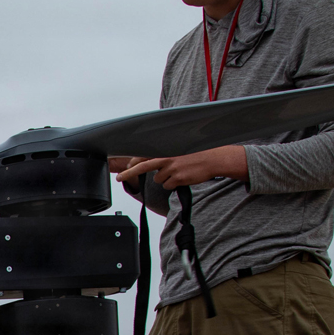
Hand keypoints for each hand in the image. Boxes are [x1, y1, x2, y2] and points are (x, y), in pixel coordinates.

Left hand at [112, 145, 248, 190]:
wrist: (214, 159)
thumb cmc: (198, 154)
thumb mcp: (180, 150)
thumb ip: (166, 155)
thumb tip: (153, 162)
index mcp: (166, 149)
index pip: (145, 154)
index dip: (133, 161)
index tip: (126, 165)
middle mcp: (167, 157)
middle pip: (143, 167)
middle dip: (129, 173)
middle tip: (119, 178)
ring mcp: (171, 168)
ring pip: (158, 180)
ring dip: (166, 179)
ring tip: (179, 172)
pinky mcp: (177, 178)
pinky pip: (168, 186)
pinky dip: (173, 184)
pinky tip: (183, 177)